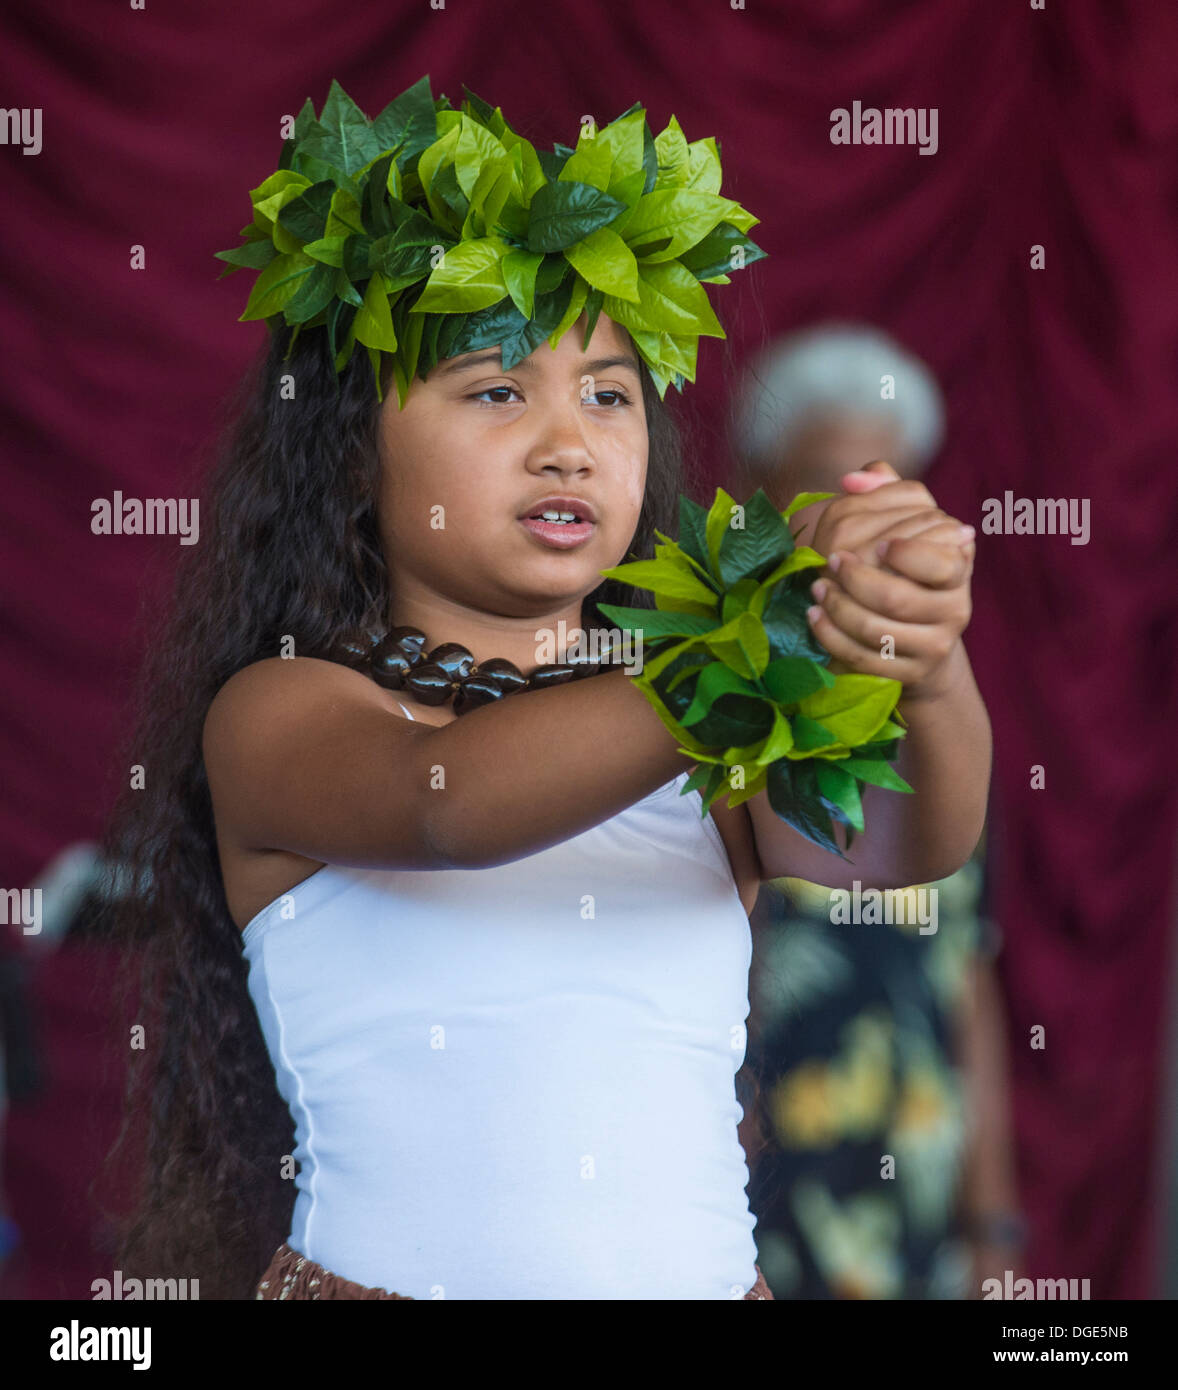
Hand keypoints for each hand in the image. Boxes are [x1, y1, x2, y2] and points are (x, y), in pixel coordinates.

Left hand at [802, 461, 975, 701]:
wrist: (918, 641)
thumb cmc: (907, 570)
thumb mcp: (907, 528)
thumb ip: (887, 494)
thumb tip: (853, 478)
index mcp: (958, 569)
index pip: (943, 563)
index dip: (908, 553)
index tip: (878, 544)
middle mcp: (953, 610)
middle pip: (898, 598)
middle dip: (856, 580)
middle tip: (831, 561)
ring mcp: (931, 647)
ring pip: (877, 631)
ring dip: (838, 607)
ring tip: (817, 588)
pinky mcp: (906, 675)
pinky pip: (863, 660)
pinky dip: (832, 637)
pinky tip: (815, 616)